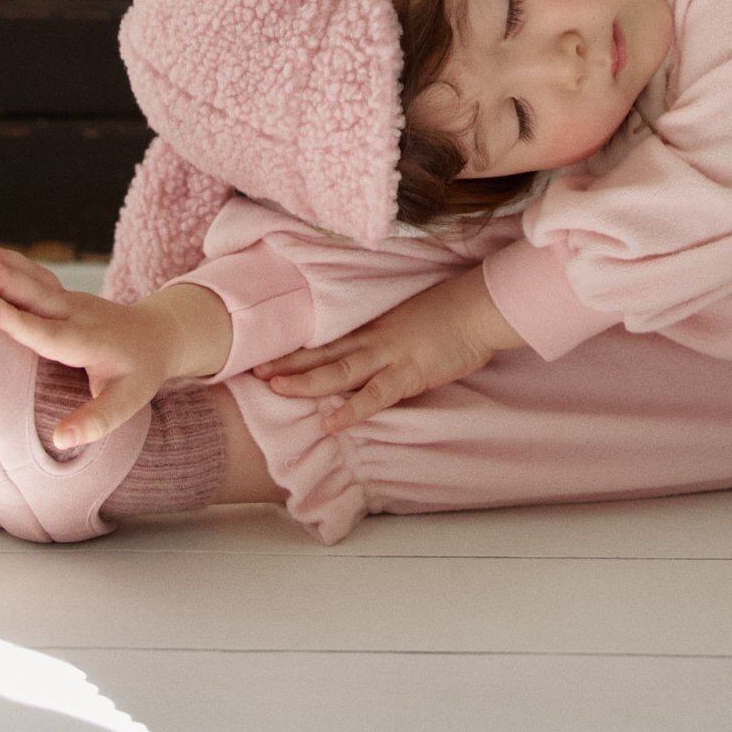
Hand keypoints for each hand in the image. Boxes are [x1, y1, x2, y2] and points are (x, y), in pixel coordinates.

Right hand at [0, 235, 173, 449]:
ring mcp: (70, 300)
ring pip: (34, 278)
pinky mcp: (62, 294)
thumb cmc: (140, 373)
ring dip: (2, 262)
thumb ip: (96, 420)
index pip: (50, 334)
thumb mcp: (127, 401)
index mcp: (89, 342)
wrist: (159, 334)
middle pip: (38, 295)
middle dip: (6, 279)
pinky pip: (33, 276)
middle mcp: (78, 314)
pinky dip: (7, 261)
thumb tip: (61, 440)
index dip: (21, 323)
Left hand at [249, 266, 499, 433]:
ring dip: (306, 381)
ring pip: (339, 371)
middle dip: (288, 364)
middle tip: (252, 372)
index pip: (328, 340)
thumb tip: (373, 350)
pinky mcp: (409, 373)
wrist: (478, 308)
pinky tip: (331, 423)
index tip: (267, 354)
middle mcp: (374, 339)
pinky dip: (351, 410)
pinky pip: (375, 395)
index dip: (297, 348)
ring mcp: (389, 355)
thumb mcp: (411, 320)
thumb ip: (389, 336)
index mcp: (374, 328)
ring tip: (276, 391)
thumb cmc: (451, 313)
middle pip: (323, 353)